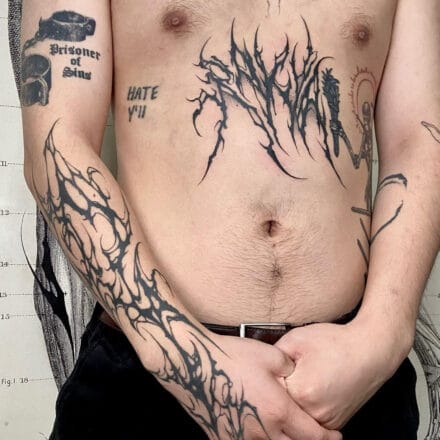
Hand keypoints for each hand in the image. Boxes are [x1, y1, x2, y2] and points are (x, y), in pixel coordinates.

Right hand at [164, 331, 342, 439]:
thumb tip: (297, 374)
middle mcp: (262, 431)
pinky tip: (259, 431)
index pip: (313, 436)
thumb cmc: (232, 357)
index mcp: (278, 411)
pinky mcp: (222, 439)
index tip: (336, 438)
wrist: (194, 364)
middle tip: (312, 435)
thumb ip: (291, 368)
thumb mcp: (270, 354)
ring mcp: (241, 439)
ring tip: (285, 431)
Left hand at [275, 320, 399, 429]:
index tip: (274, 369)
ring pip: (296, 415)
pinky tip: (312, 388)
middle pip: (282, 406)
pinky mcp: (336, 422)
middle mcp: (314, 412)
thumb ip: (273, 356)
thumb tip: (261, 368)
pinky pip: (312, 418)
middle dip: (280, 391)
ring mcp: (327, 420)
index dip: (269, 377)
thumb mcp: (296, 339)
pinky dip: (307, 406)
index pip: (270, 391)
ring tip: (302, 379)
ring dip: (293, 401)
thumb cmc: (334, 342)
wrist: (370, 350)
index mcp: (300, 392)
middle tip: (287, 374)